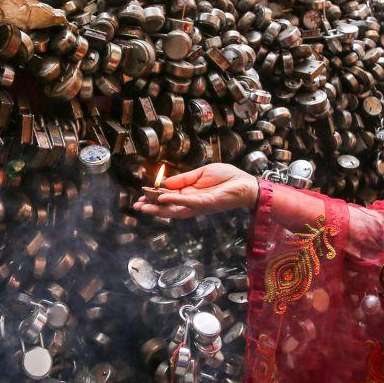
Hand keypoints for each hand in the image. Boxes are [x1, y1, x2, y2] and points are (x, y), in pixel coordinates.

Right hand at [131, 163, 258, 218]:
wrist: (245, 183)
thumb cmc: (227, 177)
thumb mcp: (201, 173)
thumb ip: (184, 179)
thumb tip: (166, 183)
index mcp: (191, 194)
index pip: (170, 197)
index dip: (156, 197)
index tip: (142, 195)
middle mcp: (193, 202)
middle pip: (169, 207)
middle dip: (153, 207)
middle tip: (137, 206)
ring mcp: (198, 204)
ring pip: (175, 209)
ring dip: (159, 208)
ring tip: (144, 206)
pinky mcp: (206, 203)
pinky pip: (187, 202)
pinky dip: (174, 200)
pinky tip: (163, 198)